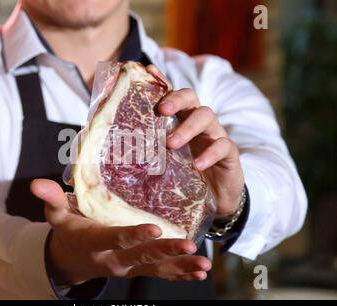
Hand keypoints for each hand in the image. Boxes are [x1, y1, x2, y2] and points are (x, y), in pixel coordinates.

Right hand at [31, 179, 211, 285]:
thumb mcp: (57, 216)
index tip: (155, 230)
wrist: (72, 260)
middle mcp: (114, 259)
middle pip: (143, 256)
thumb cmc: (68, 231)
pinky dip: (180, 274)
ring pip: (157, 268)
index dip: (134, 236)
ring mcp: (128, 267)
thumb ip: (52, 199)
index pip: (116, 238)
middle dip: (167, 252)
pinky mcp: (138, 270)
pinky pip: (161, 274)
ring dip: (181, 267)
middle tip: (190, 247)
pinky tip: (200, 272)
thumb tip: (35, 183)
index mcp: (96, 241)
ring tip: (203, 265)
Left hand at [148, 66, 244, 216]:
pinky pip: (223, 146)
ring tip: (171, 144)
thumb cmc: (184, 175)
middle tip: (161, 111)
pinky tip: (197, 164)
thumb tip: (113, 147)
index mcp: (180, 121)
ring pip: (206, 116)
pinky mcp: (229, 153)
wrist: (215, 198)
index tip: (148, 71)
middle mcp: (198, 122)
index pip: (171, 96)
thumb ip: (147, 150)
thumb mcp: (163, 161)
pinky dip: (210, 153)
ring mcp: (215, 135)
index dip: (161, 82)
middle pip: (191, 97)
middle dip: (176, 99)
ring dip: (187, 128)